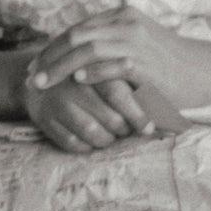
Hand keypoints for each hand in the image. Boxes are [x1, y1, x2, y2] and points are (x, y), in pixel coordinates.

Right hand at [21, 73, 150, 151]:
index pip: (116, 93)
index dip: (136, 114)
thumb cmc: (87, 76)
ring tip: (111, 135)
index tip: (150, 128)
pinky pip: (72, 143)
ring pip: (92, 133)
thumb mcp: (109, 71)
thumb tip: (170, 112)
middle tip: (129, 131)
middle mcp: (70, 82)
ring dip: (107, 139)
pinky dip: (87, 146)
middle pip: (108, 117)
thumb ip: (134, 84)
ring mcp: (55, 100)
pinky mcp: (42, 117)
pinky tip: (92, 140)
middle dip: (124, 129)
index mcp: (90, 64)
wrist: (40, 76)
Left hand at [27, 5, 210, 119]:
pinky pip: (113, 65)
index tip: (35, 65)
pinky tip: (76, 82)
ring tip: (44, 83)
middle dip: (49, 57)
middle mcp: (126, 24)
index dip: (52, 48)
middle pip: (75, 36)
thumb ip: (110, 43)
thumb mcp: (138, 43)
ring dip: (61, 67)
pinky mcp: (147, 63)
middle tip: (32, 77)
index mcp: (121, 16)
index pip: (76, 29)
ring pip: (88, 49)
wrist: (207, 71)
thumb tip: (74, 57)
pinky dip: (92, 73)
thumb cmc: (169, 64)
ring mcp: (137, 42)